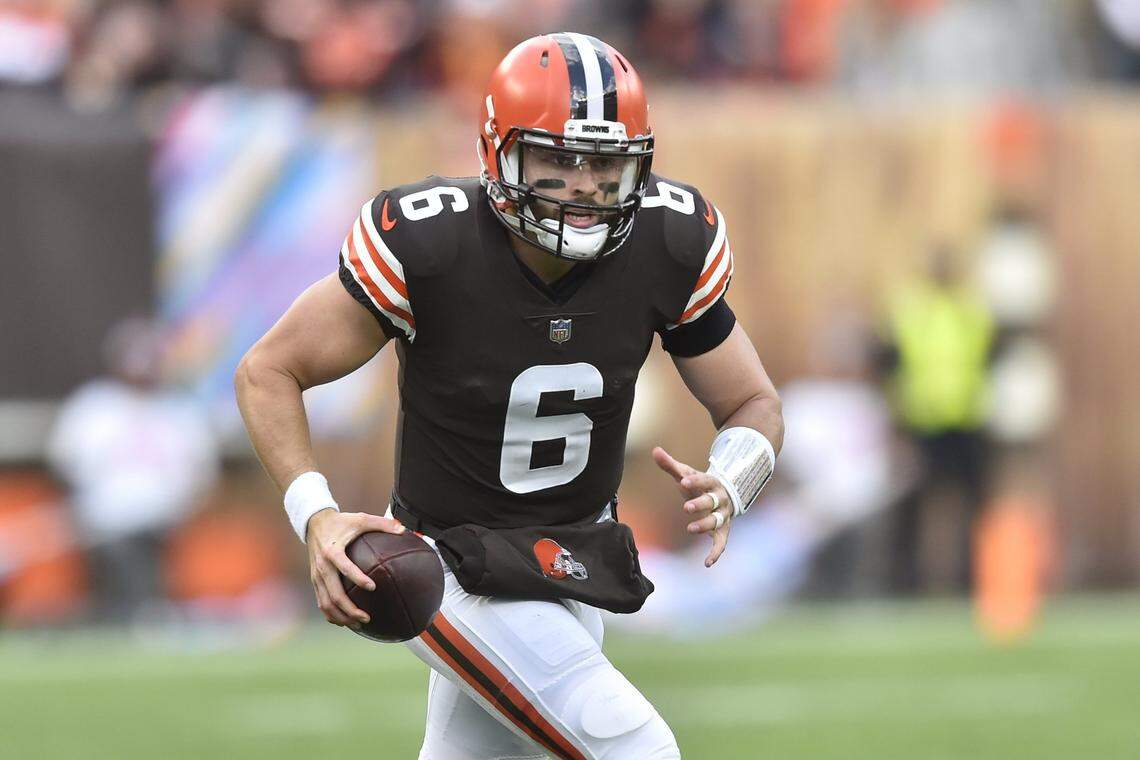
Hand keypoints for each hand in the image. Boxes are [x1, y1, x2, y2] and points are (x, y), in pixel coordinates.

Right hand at [305, 509, 405, 626]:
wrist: (314, 523)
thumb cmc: (341, 522)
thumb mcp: (360, 518)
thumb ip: (382, 524)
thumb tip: (404, 530)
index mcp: (333, 551)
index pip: (345, 567)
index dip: (358, 578)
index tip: (373, 587)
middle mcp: (322, 566)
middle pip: (334, 595)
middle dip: (350, 609)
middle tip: (367, 618)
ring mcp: (316, 576)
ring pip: (326, 603)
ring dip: (341, 617)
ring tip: (359, 624)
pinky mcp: (315, 581)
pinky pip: (321, 602)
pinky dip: (331, 615)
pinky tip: (345, 622)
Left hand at [652, 446, 732, 566]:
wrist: (724, 494)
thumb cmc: (699, 484)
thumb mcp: (686, 474)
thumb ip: (670, 465)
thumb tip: (655, 450)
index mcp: (711, 483)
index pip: (704, 480)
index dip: (694, 481)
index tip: (682, 480)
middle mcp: (720, 499)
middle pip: (712, 501)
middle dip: (700, 504)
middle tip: (686, 507)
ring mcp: (723, 516)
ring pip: (717, 521)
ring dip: (705, 525)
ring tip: (690, 528)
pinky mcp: (723, 531)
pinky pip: (722, 543)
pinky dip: (716, 553)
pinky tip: (707, 563)